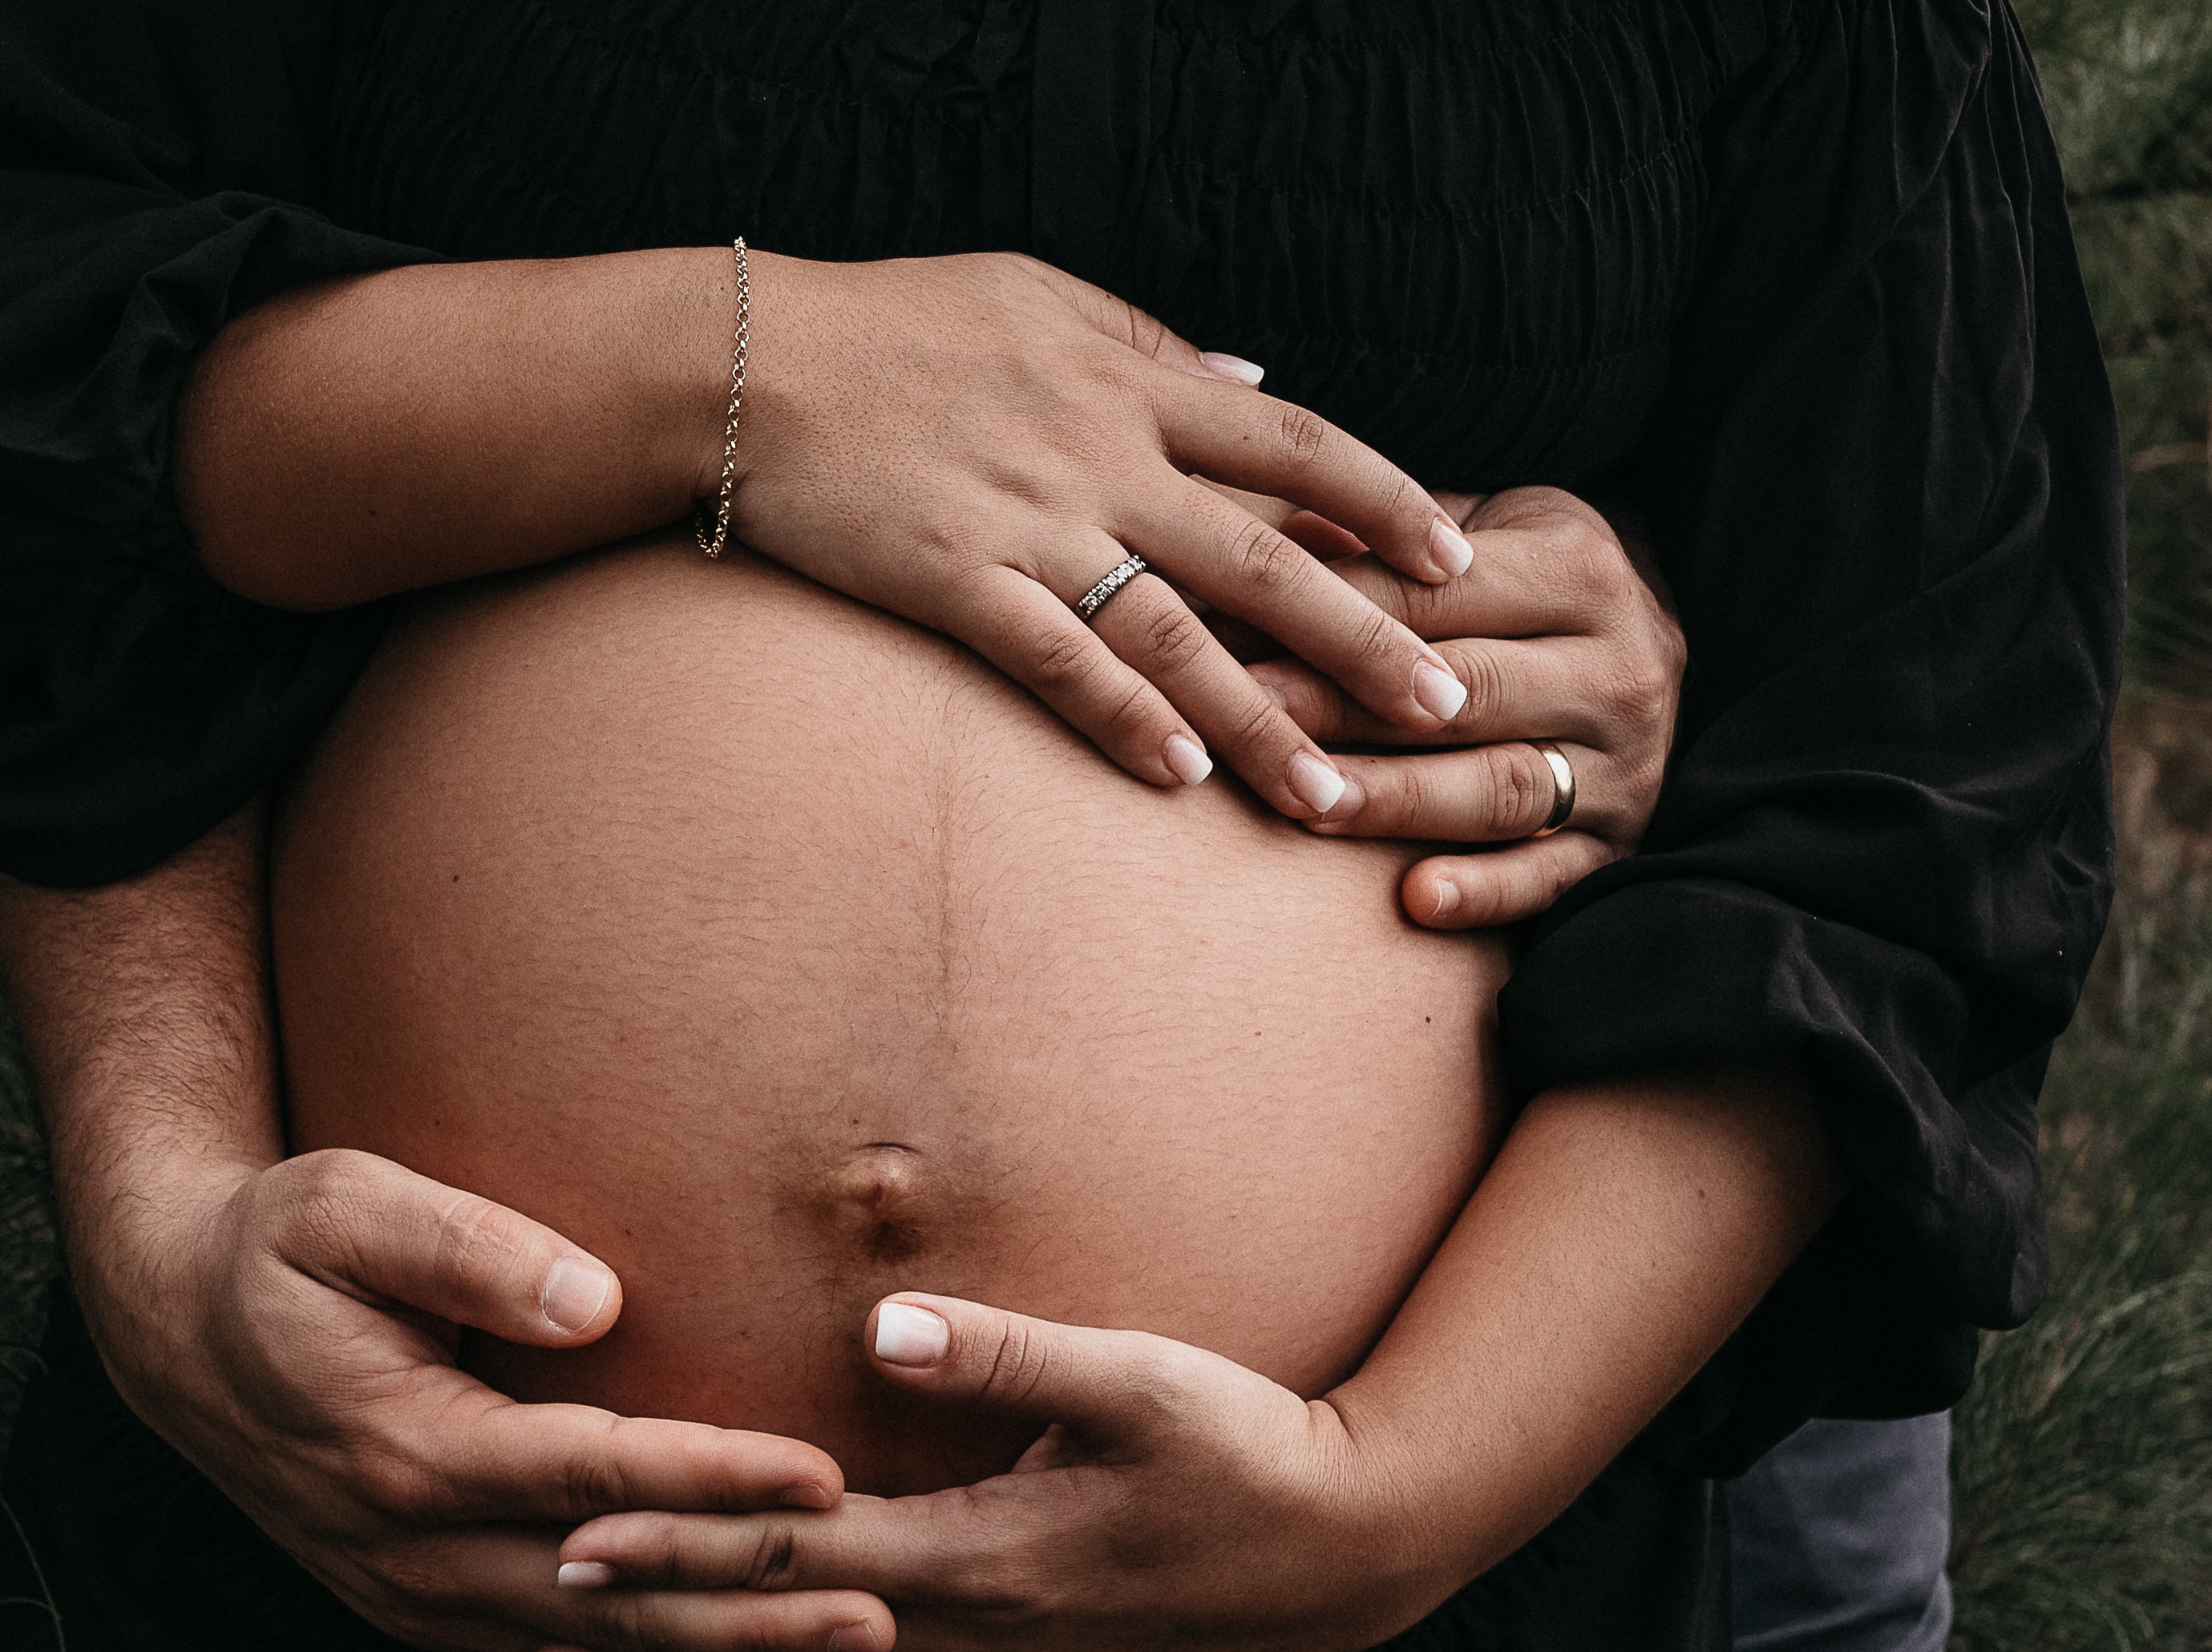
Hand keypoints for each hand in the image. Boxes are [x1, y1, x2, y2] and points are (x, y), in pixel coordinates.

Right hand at [89, 1146, 895, 1651]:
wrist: (176, 1334)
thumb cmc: (277, 1247)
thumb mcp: (344, 1207)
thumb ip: (466, 1245)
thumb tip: (599, 1298)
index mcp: (405, 1445)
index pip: (590, 1471)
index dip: (712, 1477)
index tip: (826, 1475)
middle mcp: (413, 1545)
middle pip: (611, 1596)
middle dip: (750, 1610)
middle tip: (883, 1610)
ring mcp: (417, 1595)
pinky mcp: (427, 1612)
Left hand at [516, 1294, 1449, 1651]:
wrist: (1354, 1555)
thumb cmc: (1244, 1443)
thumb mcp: (1138, 1376)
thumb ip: (1003, 1354)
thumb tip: (878, 1327)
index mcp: (990, 1557)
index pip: (797, 1556)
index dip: (680, 1546)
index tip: (573, 1534)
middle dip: (652, 1647)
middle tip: (529, 1643)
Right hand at [736, 251, 1477, 821]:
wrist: (750, 362)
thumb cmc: (895, 324)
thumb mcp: (1039, 295)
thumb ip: (1151, 343)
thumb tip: (1251, 380)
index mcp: (1132, 382)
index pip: (1297, 445)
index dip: (1388, 503)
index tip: (1460, 564)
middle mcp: (1101, 457)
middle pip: (1265, 558)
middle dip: (1366, 640)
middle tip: (1449, 711)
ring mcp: (1029, 525)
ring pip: (1175, 634)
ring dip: (1260, 721)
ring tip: (1330, 797)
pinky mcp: (953, 580)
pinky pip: (1055, 662)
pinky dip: (1120, 719)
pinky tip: (1178, 778)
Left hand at [1216, 486, 1685, 927]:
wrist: (1649, 646)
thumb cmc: (1525, 584)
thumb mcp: (1479, 532)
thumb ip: (1384, 541)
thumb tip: (1267, 543)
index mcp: (1583, 570)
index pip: (1440, 597)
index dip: (1329, 612)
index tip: (1229, 632)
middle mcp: (1621, 667)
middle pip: (1467, 693)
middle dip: (1345, 707)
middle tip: (1247, 717)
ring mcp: (1628, 765)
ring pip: (1502, 786)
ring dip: (1400, 799)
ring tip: (1309, 807)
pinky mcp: (1621, 845)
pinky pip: (1553, 878)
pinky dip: (1486, 892)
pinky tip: (1415, 900)